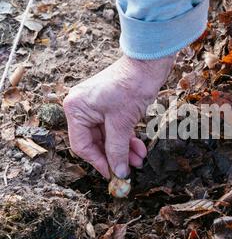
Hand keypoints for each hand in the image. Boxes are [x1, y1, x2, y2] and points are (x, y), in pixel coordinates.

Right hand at [63, 54, 174, 178]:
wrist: (148, 64)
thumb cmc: (131, 87)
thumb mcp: (122, 123)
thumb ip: (117, 150)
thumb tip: (118, 172)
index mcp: (76, 109)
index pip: (82, 145)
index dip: (98, 162)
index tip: (113, 174)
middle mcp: (82, 108)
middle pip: (96, 142)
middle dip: (116, 156)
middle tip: (130, 169)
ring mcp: (97, 107)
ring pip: (109, 137)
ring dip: (124, 149)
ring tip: (140, 160)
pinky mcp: (111, 106)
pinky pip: (116, 129)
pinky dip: (127, 139)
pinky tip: (140, 148)